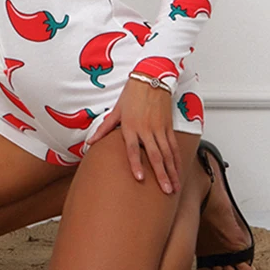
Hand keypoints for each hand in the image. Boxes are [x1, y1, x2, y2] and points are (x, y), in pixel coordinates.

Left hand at [87, 78, 181, 194]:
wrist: (151, 78)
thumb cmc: (132, 93)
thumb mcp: (116, 110)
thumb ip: (104, 129)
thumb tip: (90, 142)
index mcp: (131, 126)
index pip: (133, 149)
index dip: (135, 164)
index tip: (140, 178)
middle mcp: (146, 129)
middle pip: (155, 155)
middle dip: (161, 175)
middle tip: (166, 191)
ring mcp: (159, 128)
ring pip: (168, 153)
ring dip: (172, 171)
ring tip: (174, 187)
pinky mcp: (168, 126)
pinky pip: (174, 146)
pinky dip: (177, 160)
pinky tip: (179, 171)